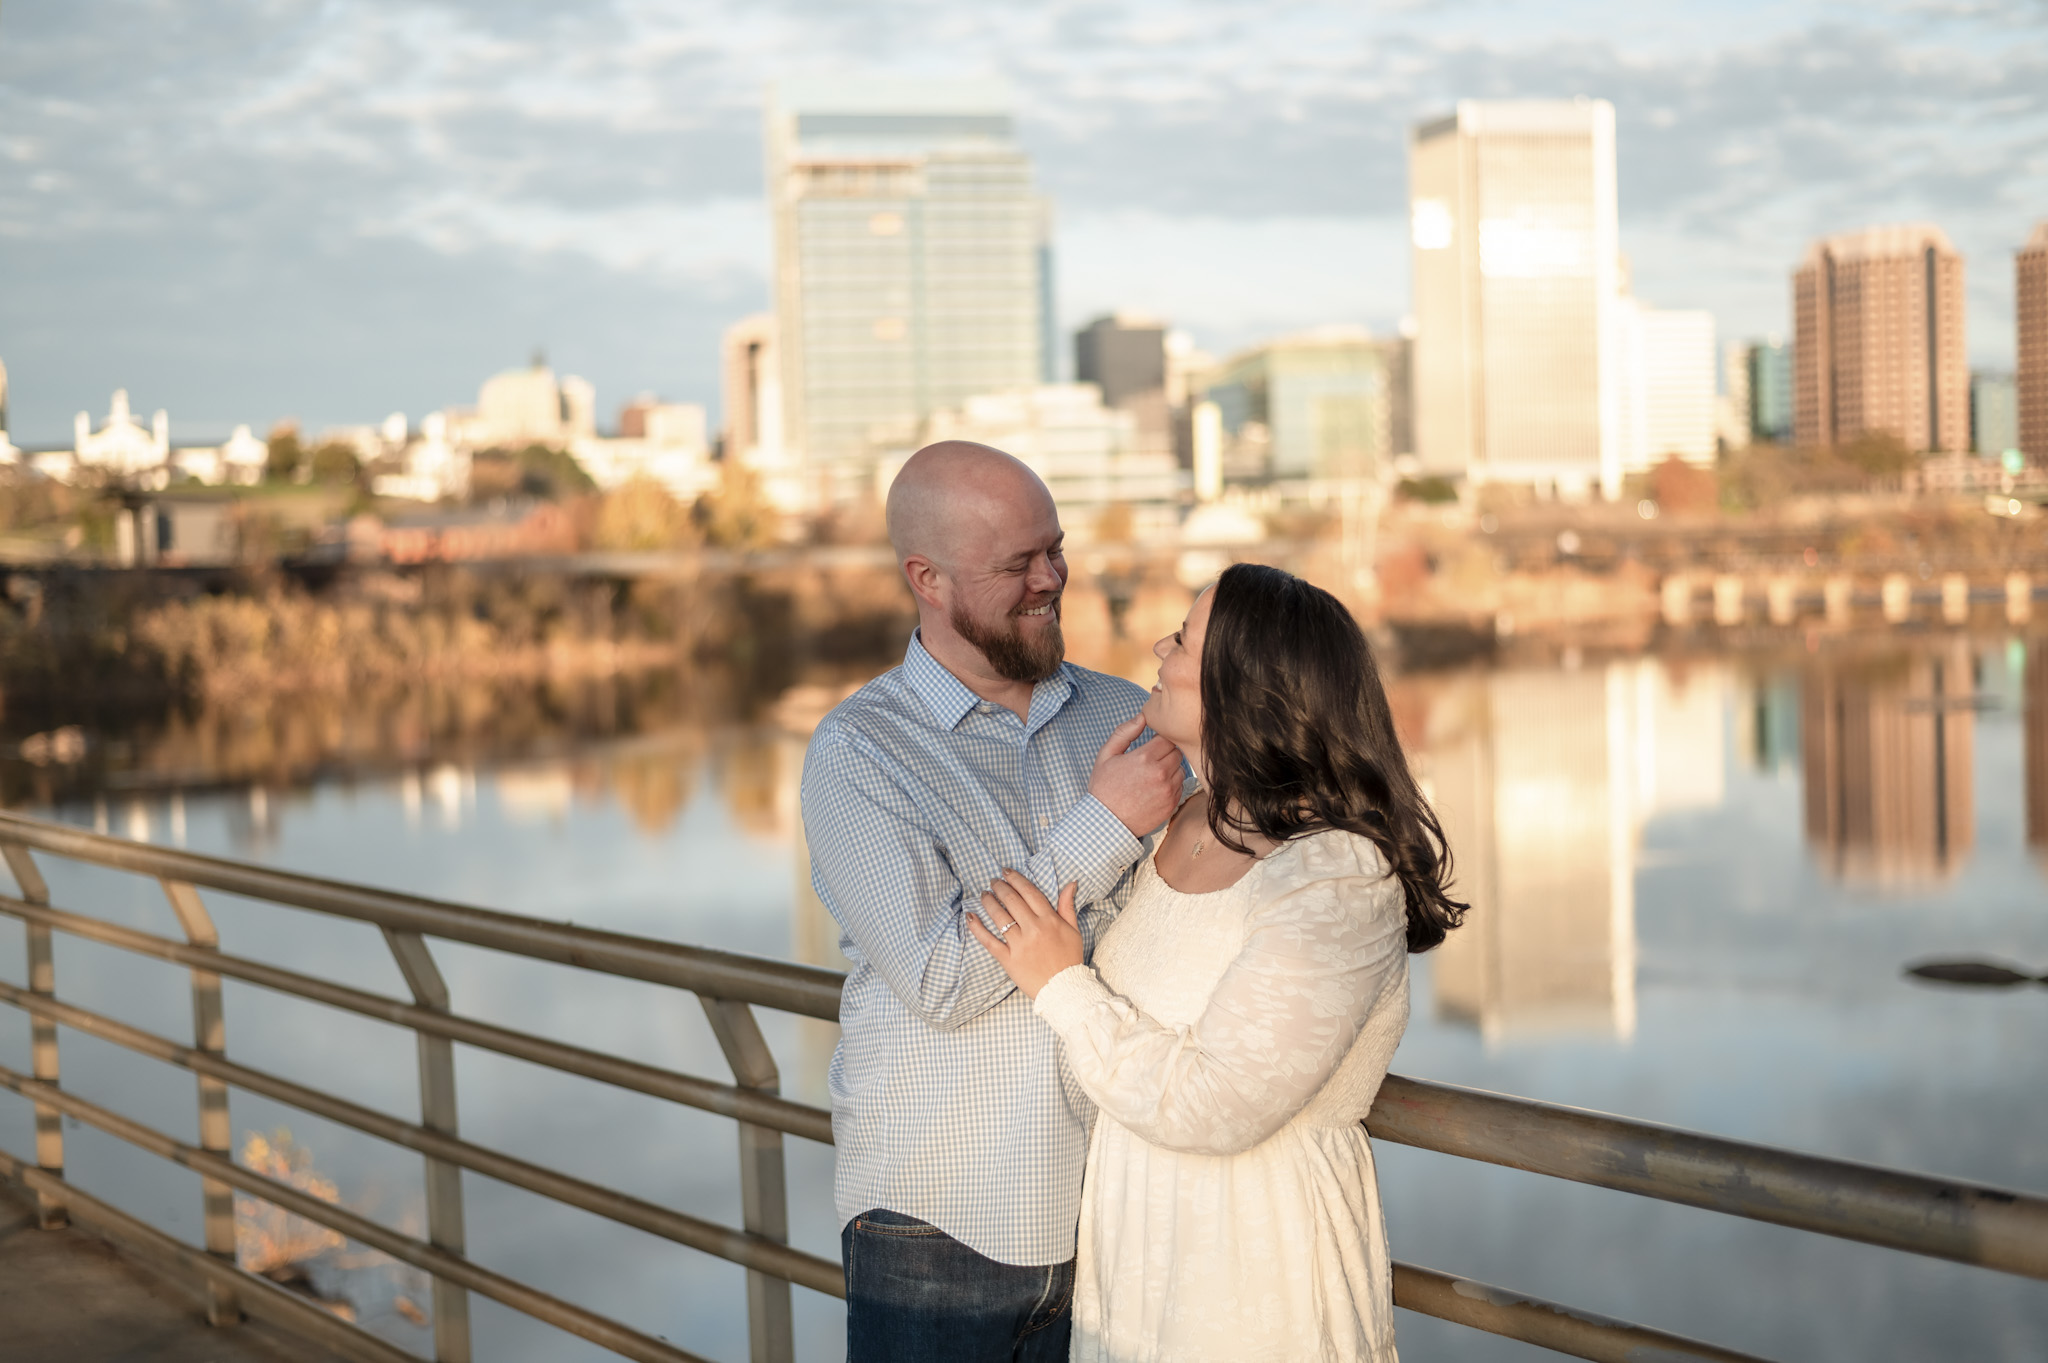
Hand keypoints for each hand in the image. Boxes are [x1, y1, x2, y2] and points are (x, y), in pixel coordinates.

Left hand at [966, 872, 1083, 999]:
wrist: (1064, 989)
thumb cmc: (1070, 959)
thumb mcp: (1073, 930)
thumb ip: (1068, 906)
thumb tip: (1070, 883)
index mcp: (1049, 920)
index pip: (1030, 893)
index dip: (1016, 879)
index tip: (1006, 872)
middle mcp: (1033, 929)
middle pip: (1012, 901)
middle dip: (1000, 888)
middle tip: (993, 881)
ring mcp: (1019, 945)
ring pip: (1000, 917)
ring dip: (989, 902)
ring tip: (983, 895)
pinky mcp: (1008, 959)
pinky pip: (989, 942)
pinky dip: (978, 929)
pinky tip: (970, 917)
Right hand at [1087, 714, 1182, 837]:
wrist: (1106, 823)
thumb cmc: (1104, 788)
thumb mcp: (1107, 755)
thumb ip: (1125, 732)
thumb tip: (1143, 716)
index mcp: (1145, 758)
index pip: (1167, 738)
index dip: (1160, 739)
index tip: (1151, 745)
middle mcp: (1160, 773)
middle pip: (1177, 752)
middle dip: (1166, 753)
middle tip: (1151, 760)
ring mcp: (1168, 790)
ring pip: (1181, 769)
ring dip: (1171, 768)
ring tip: (1153, 774)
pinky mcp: (1172, 804)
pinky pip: (1180, 786)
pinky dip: (1172, 784)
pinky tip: (1156, 787)